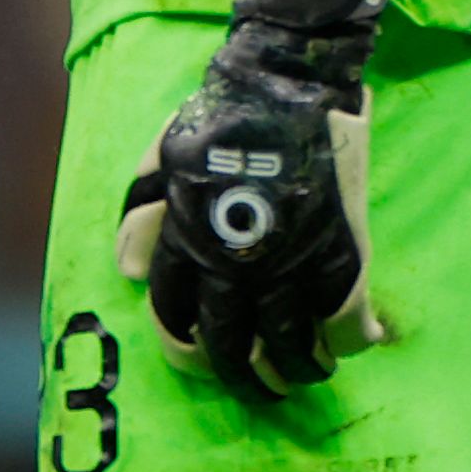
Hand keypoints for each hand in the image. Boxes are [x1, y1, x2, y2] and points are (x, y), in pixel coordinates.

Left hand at [115, 0, 396, 399]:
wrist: (291, 84)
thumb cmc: (221, 116)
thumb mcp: (160, 156)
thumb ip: (141, 213)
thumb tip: (126, 271)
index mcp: (187, 240)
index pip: (173, 314)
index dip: (181, 344)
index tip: (194, 355)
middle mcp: (236, 265)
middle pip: (231, 345)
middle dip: (238, 376)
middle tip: (252, 387)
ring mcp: (291, 265)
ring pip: (290, 346)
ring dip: (292, 373)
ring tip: (297, 379)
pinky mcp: (342, 258)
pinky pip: (342, 324)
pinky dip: (344, 345)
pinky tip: (341, 352)